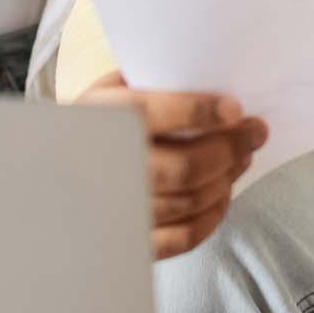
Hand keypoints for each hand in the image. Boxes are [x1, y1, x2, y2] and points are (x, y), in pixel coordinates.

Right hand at [76, 74, 269, 258]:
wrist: (58, 174)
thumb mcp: (110, 90)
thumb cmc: (99, 123)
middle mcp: (108, 167)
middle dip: (230, 149)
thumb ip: (149, 81)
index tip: (235, 110)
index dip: (198, 112)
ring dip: (227, 178)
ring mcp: (120, 208)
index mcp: (102, 120)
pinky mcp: (134, 239)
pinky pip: (185, 237)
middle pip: (184, 167)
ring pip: (190, 202)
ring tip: (242, 158)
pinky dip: (213, 216)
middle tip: (255, 133)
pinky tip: (222, 194)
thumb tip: (212, 73)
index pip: (150, 115)